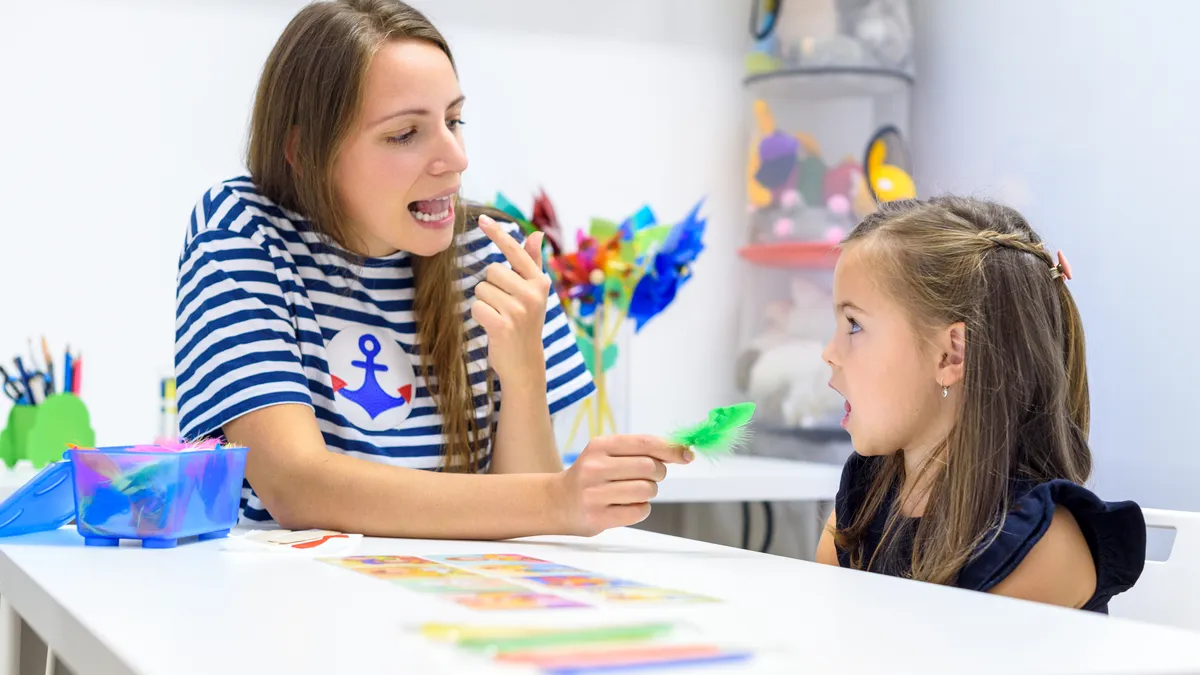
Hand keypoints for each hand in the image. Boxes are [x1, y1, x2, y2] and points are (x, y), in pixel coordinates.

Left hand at [472, 215, 550, 385]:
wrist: (525, 362)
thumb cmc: (525, 323)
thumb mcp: (533, 292)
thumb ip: (532, 263)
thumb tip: (536, 234)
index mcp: (539, 282)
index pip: (515, 251)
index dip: (497, 234)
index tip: (482, 218)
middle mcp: (532, 293)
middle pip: (491, 270)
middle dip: (491, 287)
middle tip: (504, 306)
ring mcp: (519, 310)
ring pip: (481, 289)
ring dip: (485, 303)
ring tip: (499, 317)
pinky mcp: (503, 325)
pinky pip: (476, 307)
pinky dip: (479, 316)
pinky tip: (493, 326)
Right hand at [552, 435, 694, 536]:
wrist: (556, 502)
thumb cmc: (591, 476)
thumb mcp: (607, 454)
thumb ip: (640, 451)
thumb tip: (681, 452)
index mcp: (599, 446)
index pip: (644, 443)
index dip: (671, 449)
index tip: (686, 455)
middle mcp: (595, 468)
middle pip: (649, 467)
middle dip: (658, 473)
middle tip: (650, 476)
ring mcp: (595, 494)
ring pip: (646, 490)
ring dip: (649, 492)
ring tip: (633, 492)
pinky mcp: (598, 518)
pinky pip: (640, 511)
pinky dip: (641, 508)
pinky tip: (626, 505)